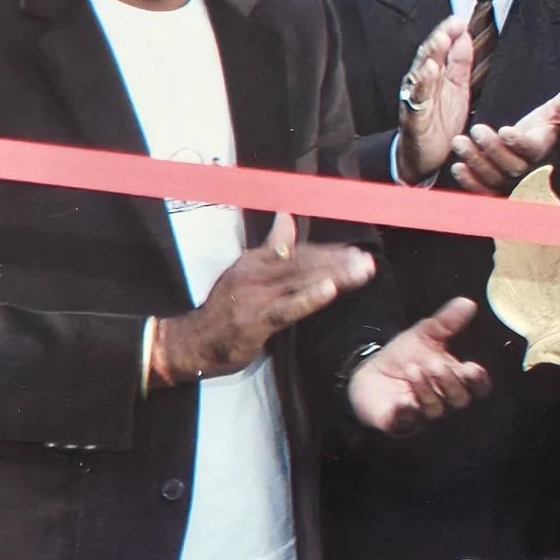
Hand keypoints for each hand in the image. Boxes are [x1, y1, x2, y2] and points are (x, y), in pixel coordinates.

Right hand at [151, 213, 372, 386]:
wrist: (193, 341)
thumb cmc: (225, 309)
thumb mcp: (247, 272)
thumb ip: (271, 248)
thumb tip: (287, 217)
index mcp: (254, 260)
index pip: (297, 251)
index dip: (327, 251)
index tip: (354, 251)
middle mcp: (256, 274)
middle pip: (303, 263)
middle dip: (337, 262)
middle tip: (366, 261)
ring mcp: (256, 297)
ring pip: (300, 282)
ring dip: (333, 276)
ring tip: (361, 272)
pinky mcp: (256, 321)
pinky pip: (287, 308)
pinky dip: (308, 298)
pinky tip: (330, 292)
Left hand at [346, 297, 492, 434]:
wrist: (369, 373)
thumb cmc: (403, 357)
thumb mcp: (424, 335)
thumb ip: (447, 322)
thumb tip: (468, 302)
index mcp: (455, 380)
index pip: (478, 387)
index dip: (478, 380)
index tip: (473, 368)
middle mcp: (444, 400)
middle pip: (460, 400)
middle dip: (449, 383)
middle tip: (435, 365)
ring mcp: (423, 414)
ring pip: (435, 410)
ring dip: (426, 390)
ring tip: (413, 370)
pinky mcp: (400, 423)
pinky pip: (407, 423)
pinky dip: (406, 413)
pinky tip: (402, 402)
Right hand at [397, 15, 475, 183]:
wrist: (425, 158)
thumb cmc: (440, 121)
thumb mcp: (456, 88)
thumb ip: (459, 63)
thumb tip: (464, 35)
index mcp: (433, 76)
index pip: (439, 50)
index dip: (448, 33)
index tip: (460, 18)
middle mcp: (421, 85)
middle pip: (427, 57)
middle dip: (438, 40)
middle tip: (450, 25)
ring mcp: (415, 101)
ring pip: (420, 75)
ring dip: (429, 57)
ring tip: (440, 41)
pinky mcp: (413, 120)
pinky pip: (416, 101)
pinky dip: (421, 86)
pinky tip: (428, 73)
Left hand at [449, 75, 559, 195]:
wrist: (534, 153)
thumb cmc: (544, 130)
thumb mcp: (555, 113)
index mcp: (543, 151)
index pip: (532, 150)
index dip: (519, 143)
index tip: (505, 130)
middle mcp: (529, 172)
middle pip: (511, 167)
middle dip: (492, 149)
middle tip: (477, 129)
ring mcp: (512, 184)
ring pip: (494, 179)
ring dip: (475, 161)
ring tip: (459, 141)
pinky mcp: (496, 190)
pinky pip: (484, 192)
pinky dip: (470, 183)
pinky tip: (457, 167)